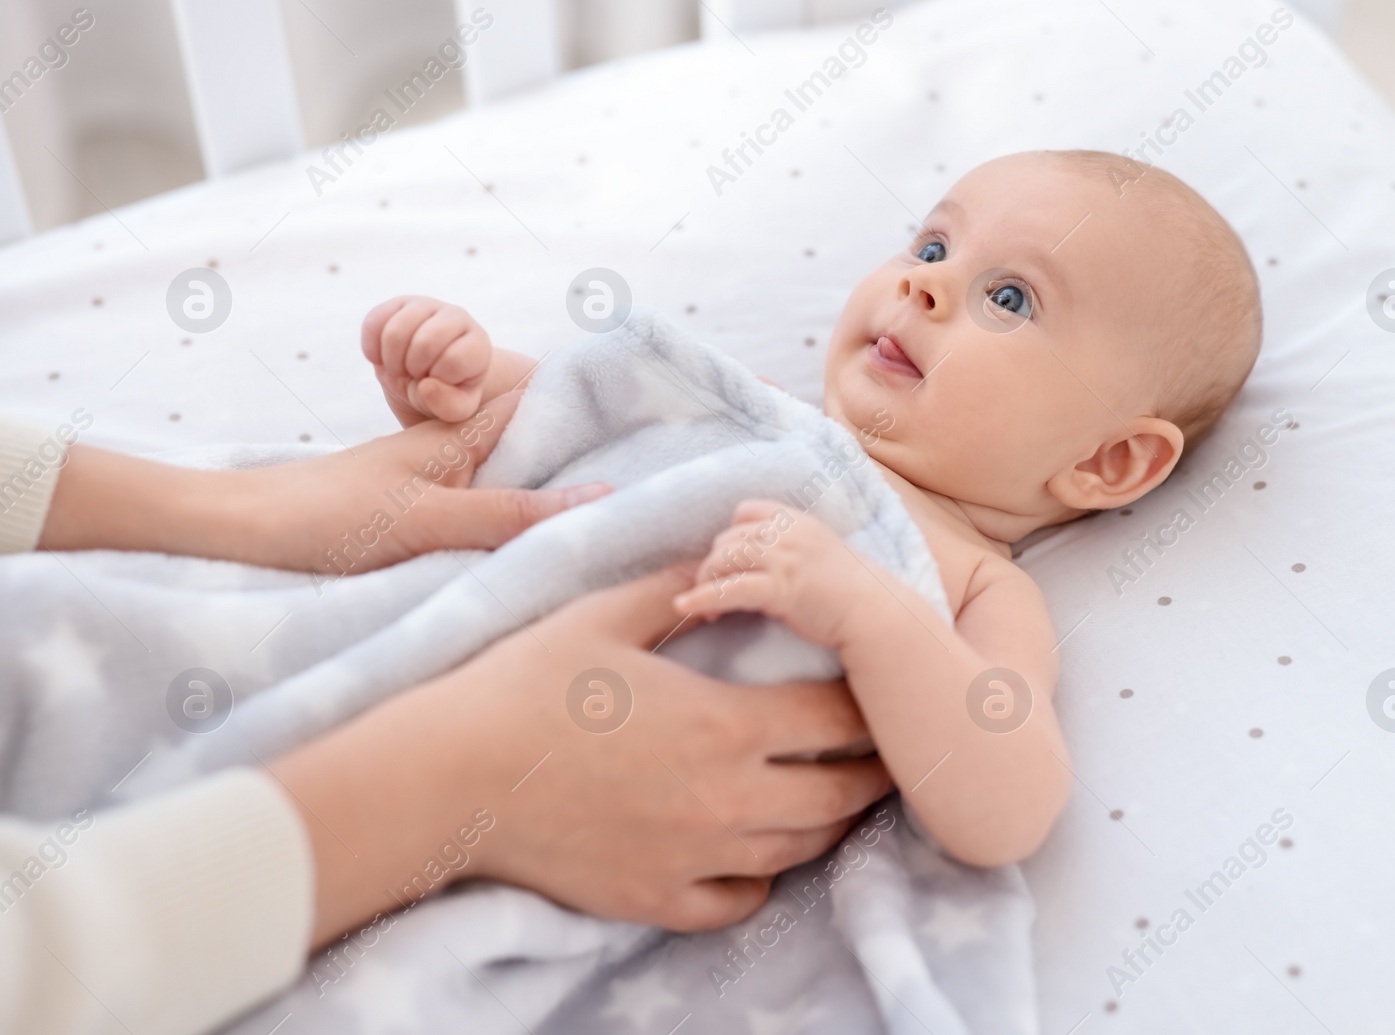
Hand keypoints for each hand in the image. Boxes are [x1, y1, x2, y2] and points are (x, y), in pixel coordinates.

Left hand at [39, 391, 608, 573]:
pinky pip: (487, 528)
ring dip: (551, 517)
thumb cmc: (325, 517)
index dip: (596, 420)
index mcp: (463, 436)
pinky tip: (539, 565)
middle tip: (650, 505)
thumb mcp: (427, 521)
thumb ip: (510, 516)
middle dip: (586, 478)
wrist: (239, 536)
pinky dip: (515, 542)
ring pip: (514, 498)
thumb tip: (603, 500)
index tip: (655, 436)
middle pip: (538, 461)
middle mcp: (457, 458)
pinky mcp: (424, 528)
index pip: (545, 412)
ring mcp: (441, 493)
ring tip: (612, 538)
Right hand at [272, 566, 892, 944]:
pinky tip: (757, 852)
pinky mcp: (659, 899)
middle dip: (870, 768)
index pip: (836, 718)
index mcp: (725, 723)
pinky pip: (742, 902)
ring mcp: (697, 857)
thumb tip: (718, 554)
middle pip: (840, 793)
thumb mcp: (606, 613)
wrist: (454, 776)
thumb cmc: (527, 684)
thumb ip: (677, 586)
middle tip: (879, 749)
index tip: (870, 690)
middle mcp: (728, 798)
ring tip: (835, 795)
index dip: (864, 702)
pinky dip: (763, 878)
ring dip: (829, 821)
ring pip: (801, 850)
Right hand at [361, 296, 496, 424]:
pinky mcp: (398, 303)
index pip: (455, 359)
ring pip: (397, 329)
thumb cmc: (446, 393)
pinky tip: (381, 359)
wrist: (424, 375)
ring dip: (391, 359)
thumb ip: (448, 405)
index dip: (438, 379)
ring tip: (400, 368)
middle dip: (412, 369)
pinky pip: (374, 321)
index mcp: (477, 344)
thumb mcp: (456, 409)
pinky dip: (371, 348)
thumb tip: (426, 386)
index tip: (436, 383)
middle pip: (424, 342)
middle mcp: (457, 318)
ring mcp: (427, 306)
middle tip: (414, 376)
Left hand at [674, 499, 870, 647]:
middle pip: (728, 538)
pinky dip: (702, 597)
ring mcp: (785, 559)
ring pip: (724, 558)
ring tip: (706, 609)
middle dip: (714, 566)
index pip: (745, 512)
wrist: (877, 616)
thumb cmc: (850, 593)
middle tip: (713, 594)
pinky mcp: (781, 588)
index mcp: (798, 522)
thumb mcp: (821, 555)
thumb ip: (792, 549)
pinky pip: (730, 589)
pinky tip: (685, 608)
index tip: (730, 564)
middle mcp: (789, 534)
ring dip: (706, 582)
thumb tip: (761, 563)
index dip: (731, 537)